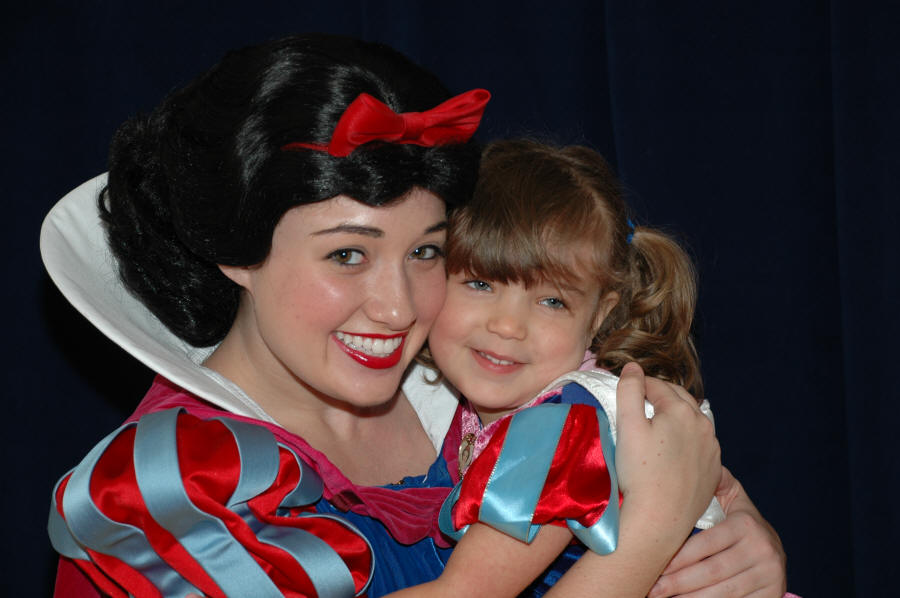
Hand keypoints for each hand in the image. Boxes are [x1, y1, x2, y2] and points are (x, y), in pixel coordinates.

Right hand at [615, 363, 721, 545]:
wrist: (658, 519)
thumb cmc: (638, 473)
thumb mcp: (627, 425)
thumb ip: (629, 390)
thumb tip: (633, 367)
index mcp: (680, 410)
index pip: (656, 385)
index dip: (638, 384)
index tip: (625, 389)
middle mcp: (703, 425)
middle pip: (679, 399)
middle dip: (660, 396)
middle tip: (640, 402)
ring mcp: (712, 449)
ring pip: (694, 422)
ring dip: (676, 417)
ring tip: (657, 425)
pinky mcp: (715, 470)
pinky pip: (702, 446)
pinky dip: (688, 440)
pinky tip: (673, 450)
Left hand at [647, 466, 786, 597]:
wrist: (774, 551)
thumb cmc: (740, 522)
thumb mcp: (732, 498)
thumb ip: (713, 482)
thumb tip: (684, 459)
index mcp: (746, 524)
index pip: (704, 545)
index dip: (676, 558)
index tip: (653, 566)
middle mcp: (762, 549)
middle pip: (710, 571)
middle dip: (677, 582)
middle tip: (652, 589)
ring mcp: (770, 574)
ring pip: (722, 592)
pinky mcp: (773, 593)